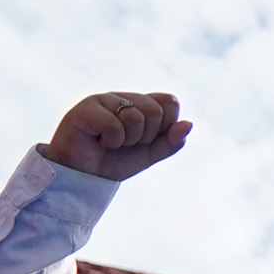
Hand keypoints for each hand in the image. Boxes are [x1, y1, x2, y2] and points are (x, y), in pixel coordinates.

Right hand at [45, 92, 190, 179]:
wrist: (84, 175)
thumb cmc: (114, 161)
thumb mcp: (151, 154)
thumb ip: (172, 141)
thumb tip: (188, 124)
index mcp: (139, 103)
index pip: (170, 102)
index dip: (165, 126)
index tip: (147, 139)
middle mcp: (122, 97)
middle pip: (155, 109)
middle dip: (146, 136)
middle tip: (126, 143)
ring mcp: (102, 100)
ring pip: (135, 117)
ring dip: (128, 140)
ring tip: (111, 142)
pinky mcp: (85, 108)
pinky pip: (115, 125)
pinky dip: (112, 141)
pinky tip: (99, 141)